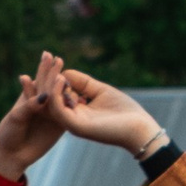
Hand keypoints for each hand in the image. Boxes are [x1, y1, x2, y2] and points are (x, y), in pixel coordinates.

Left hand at [0, 53, 66, 181]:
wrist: (14, 155)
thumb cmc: (9, 134)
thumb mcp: (16, 118)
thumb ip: (30, 106)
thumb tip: (45, 96)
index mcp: (28, 98)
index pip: (38, 80)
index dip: (43, 69)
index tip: (48, 56)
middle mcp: (41, 103)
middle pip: (50, 85)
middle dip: (55, 72)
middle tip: (59, 59)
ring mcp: (51, 113)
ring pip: (60, 97)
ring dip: (65, 87)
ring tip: (70, 78)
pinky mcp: (59, 125)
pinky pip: (67, 113)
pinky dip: (72, 104)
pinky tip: (79, 96)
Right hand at [46, 68, 168, 158]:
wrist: (139, 128)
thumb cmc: (124, 111)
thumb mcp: (100, 91)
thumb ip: (83, 83)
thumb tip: (65, 72)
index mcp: (75, 112)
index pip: (56, 93)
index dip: (52, 75)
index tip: (52, 58)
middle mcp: (71, 118)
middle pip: (49, 97)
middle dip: (46, 76)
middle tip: (45, 56)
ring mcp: (72, 124)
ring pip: (50, 103)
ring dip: (49, 83)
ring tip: (54, 66)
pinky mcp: (77, 127)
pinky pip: (59, 110)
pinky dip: (56, 94)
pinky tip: (61, 79)